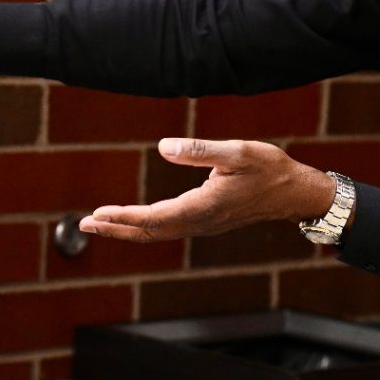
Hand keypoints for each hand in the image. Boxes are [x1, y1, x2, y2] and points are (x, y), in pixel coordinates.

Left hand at [80, 138, 335, 242]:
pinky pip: (169, 228)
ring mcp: (203, 225)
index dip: (124, 217)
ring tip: (100, 224)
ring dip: (127, 229)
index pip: (154, 218)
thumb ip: (200, 150)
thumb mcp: (237, 152)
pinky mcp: (206, 221)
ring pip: (158, 232)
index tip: (98, 215)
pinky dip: (146, 226)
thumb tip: (164, 147)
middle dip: (116, 229)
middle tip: (84, 225)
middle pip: (149, 231)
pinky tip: (135, 220)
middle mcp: (199, 222)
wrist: (294, 193)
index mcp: (203, 207)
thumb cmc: (269, 169)